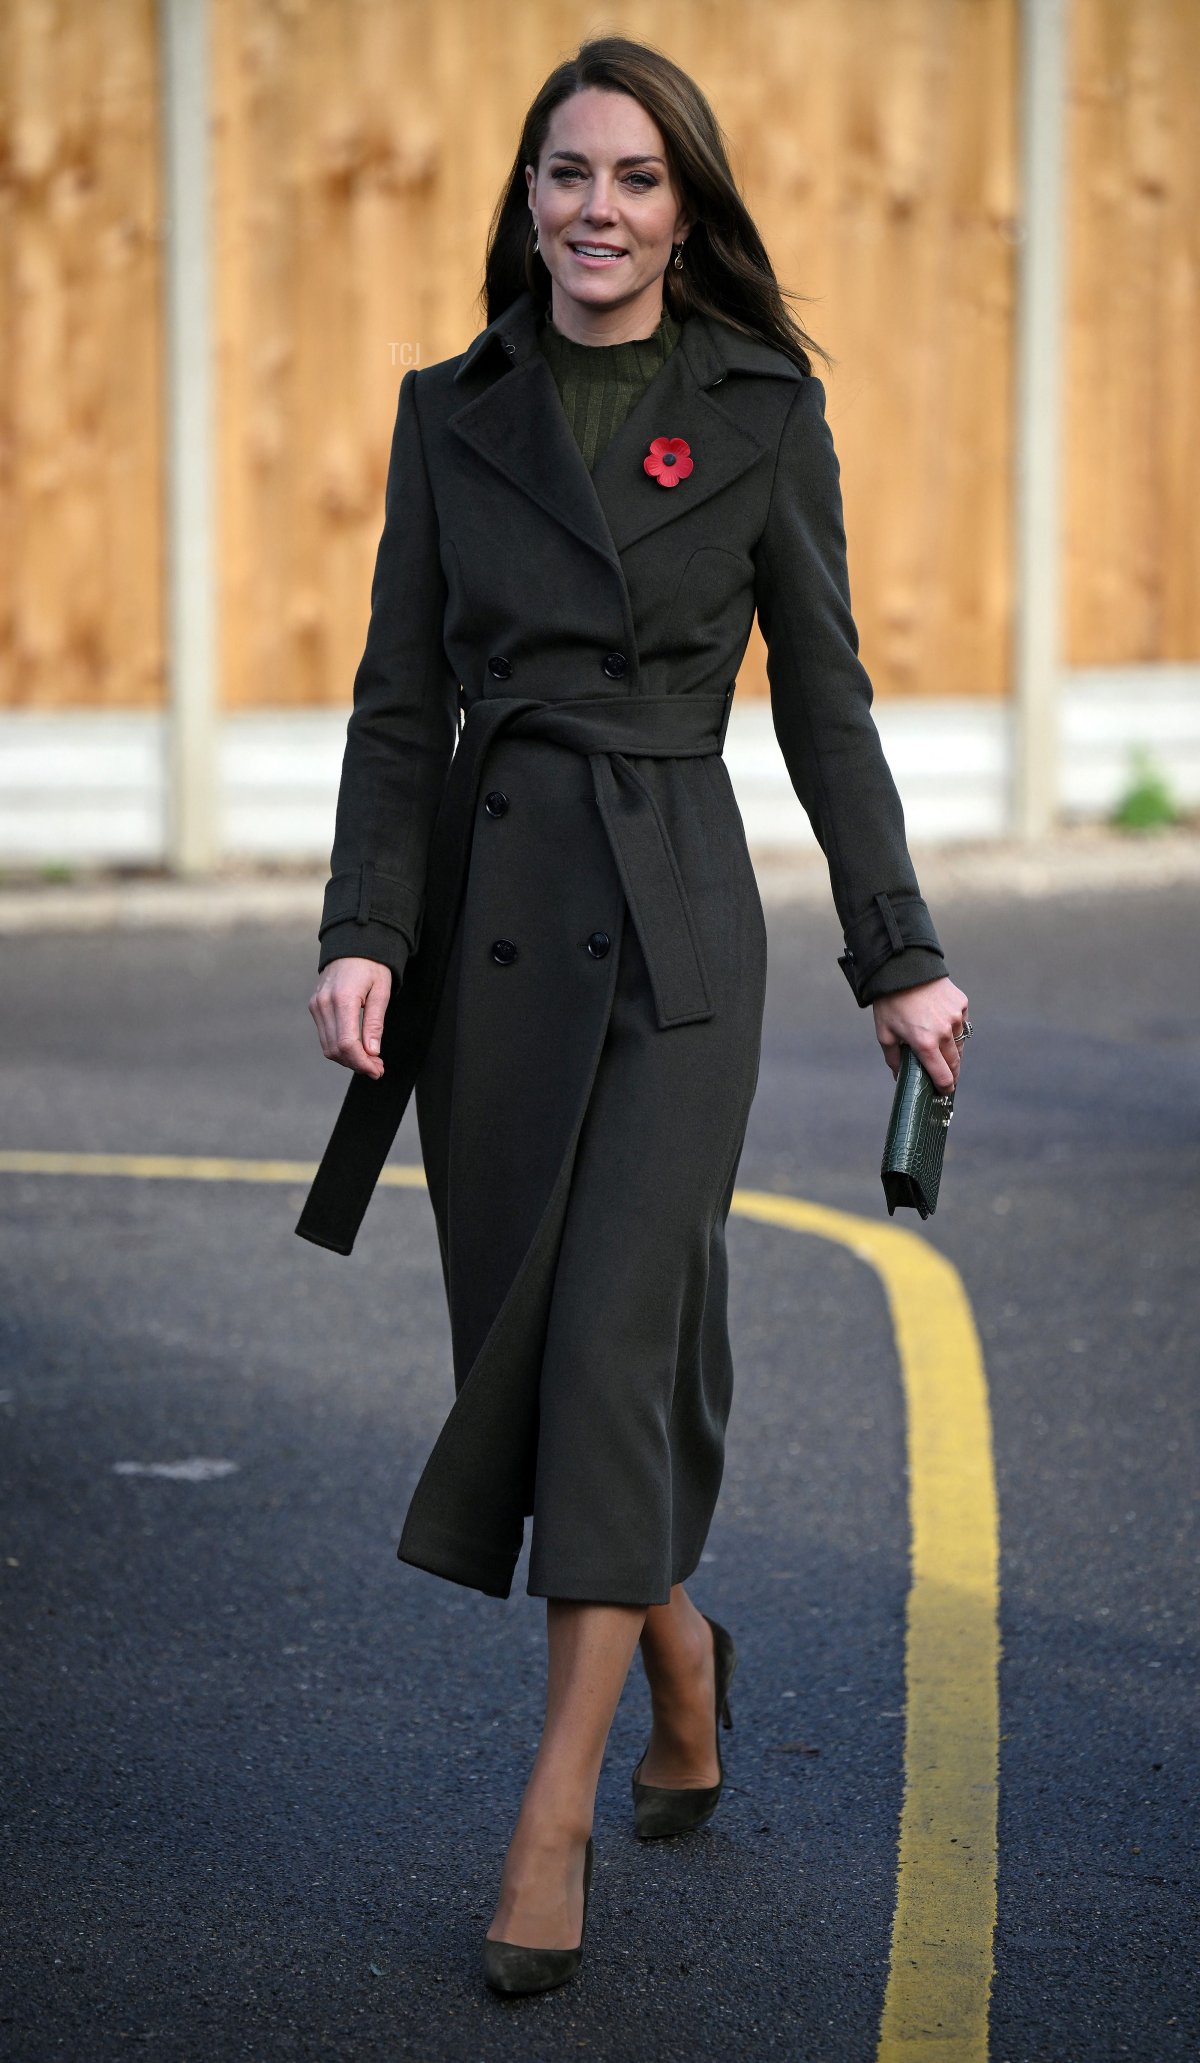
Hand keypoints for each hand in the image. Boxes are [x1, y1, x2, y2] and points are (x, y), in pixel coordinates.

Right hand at [308, 957, 392, 1079]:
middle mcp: (324, 1004)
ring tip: (370, 1061)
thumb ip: (375, 1023)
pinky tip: (357, 1049)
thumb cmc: (372, 966)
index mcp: (342, 999)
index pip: (347, 1043)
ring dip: (349, 1059)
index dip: (362, 1062)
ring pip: (328, 1047)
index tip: (377, 1070)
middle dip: (357, 1064)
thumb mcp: (381, 992)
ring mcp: (316, 1005)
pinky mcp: (315, 1007)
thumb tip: (372, 1051)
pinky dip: (340, 1048)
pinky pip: (325, 1036)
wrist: (352, 945)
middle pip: (336, 1049)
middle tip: (377, 1068)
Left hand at [871, 975, 969, 1091]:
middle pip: (955, 1063)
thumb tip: (900, 1076)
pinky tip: (944, 1028)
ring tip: (945, 1056)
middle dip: (952, 1074)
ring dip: (954, 1053)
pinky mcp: (962, 1004)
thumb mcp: (884, 1033)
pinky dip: (955, 1029)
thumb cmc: (890, 1002)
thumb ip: (894, 1058)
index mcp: (925, 1043)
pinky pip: (962, 1024)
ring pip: (960, 1044)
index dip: (945, 1087)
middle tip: (948, 1080)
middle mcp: (944, 1032)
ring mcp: (956, 1017)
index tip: (944, 1092)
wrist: (903, 968)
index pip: (942, 1075)